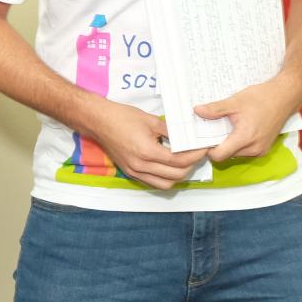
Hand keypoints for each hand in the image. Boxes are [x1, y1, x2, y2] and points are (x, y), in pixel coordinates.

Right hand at [82, 98, 211, 188]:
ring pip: (165, 184)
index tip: (204, 148)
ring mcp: (134, 171)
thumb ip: (171, 132)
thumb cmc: (121, 117)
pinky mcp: (129, 172)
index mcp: (147, 152)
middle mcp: (141, 166)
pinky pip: (153, 182)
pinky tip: (169, 166)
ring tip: (184, 162)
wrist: (97, 120)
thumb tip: (188, 137)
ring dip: (179, 176)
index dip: (196, 155)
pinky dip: (165, 178)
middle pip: (176, 175)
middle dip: (191, 165)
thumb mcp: (151, 120)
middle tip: (197, 154)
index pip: (179, 161)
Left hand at [197, 76, 301, 163]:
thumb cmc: (262, 98)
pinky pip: (245, 151)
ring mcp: (261, 150)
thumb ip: (214, 109)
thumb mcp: (234, 101)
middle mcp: (254, 149)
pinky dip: (239, 143)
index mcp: (245, 138)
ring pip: (235, 154)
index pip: (219, 156)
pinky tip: (238, 129)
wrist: (285, 97)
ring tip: (228, 127)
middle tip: (214, 128)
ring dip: (229, 144)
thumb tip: (196, 111)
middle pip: (226, 155)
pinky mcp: (265, 148)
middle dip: (218, 144)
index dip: (208, 149)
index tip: (203, 138)